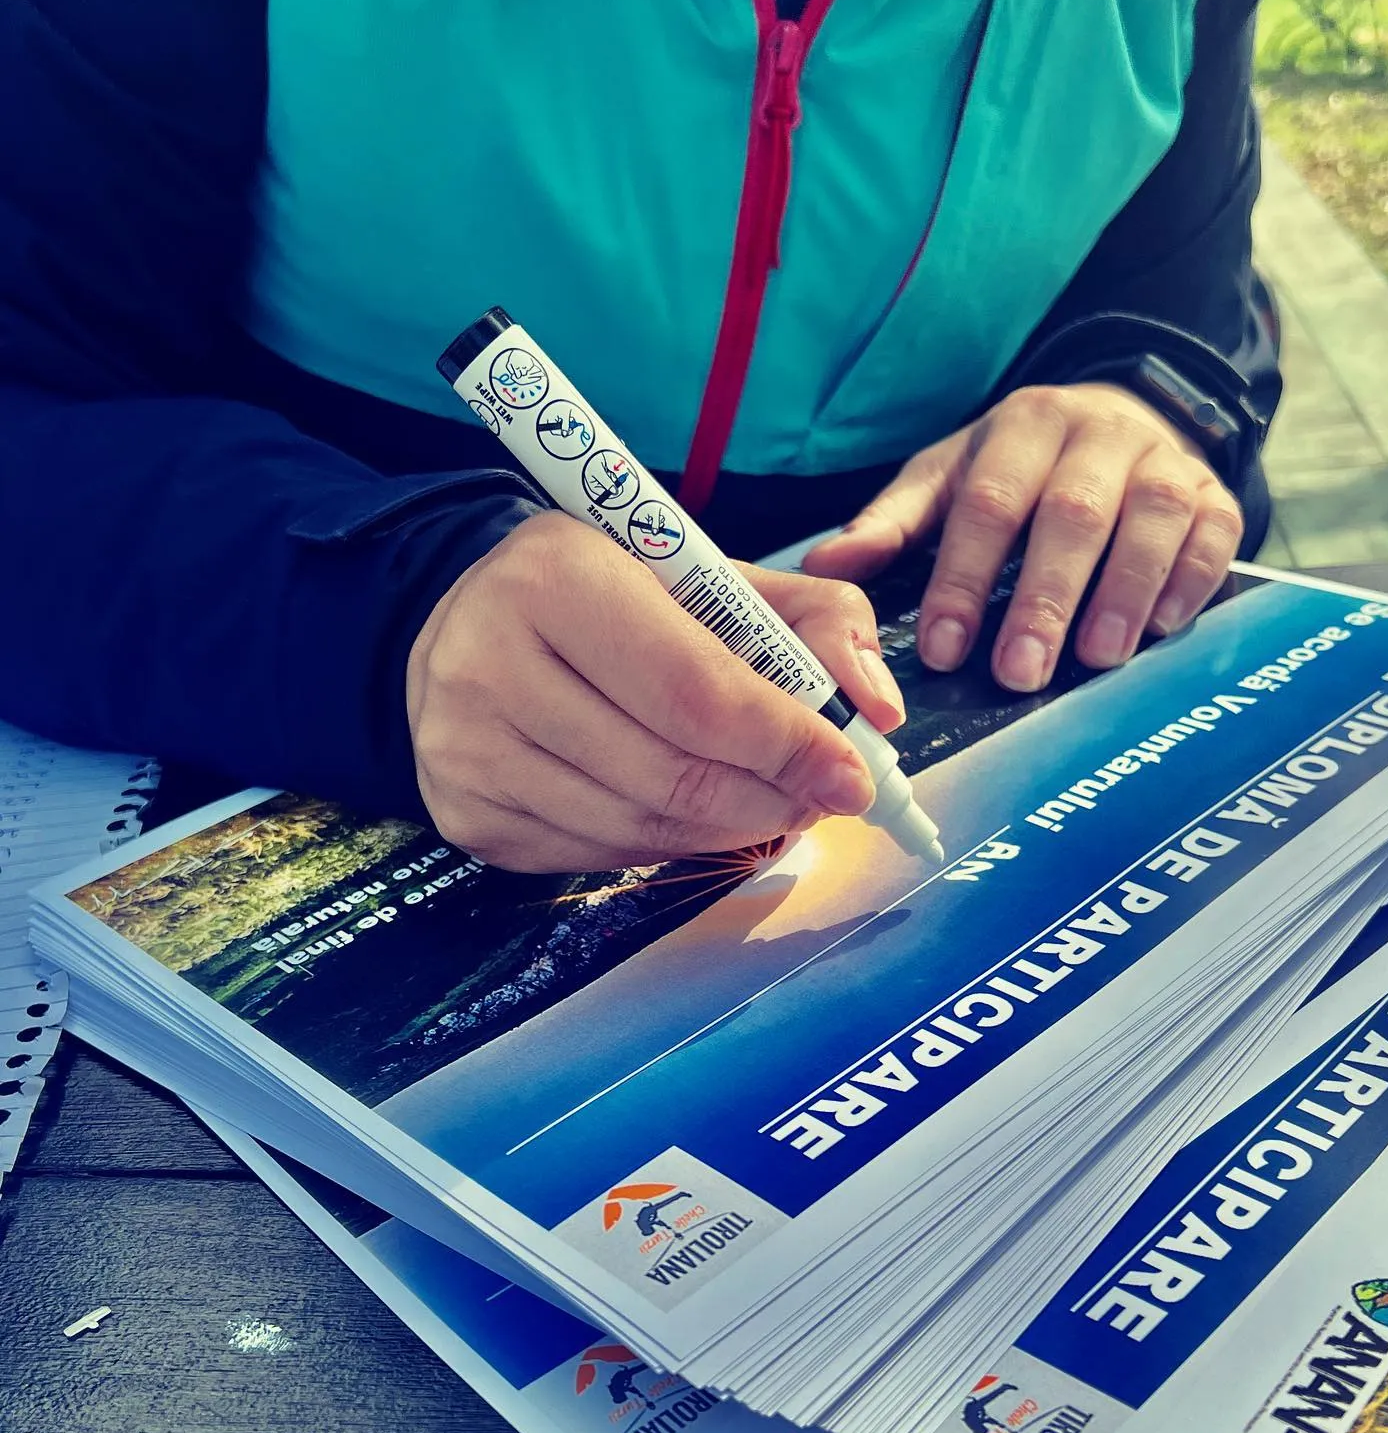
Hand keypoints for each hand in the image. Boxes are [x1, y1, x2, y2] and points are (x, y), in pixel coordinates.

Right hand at [406, 511, 904, 871]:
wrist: (473, 618)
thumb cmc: (613, 595)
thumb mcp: (712, 575)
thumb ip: (815, 622)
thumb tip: (880, 710)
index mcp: (555, 576)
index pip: (696, 692)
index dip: (788, 745)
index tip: (852, 775)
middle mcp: (487, 662)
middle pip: (672, 775)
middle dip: (769, 799)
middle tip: (815, 799)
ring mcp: (464, 749)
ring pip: (639, 828)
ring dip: (726, 830)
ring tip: (764, 804)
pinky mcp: (463, 815)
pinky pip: (597, 857)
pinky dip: (664, 846)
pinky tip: (685, 812)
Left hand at [804, 382, 1244, 690]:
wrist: (1118, 420)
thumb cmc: (1017, 468)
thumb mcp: (950, 478)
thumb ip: (893, 524)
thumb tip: (824, 568)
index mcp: (1021, 428)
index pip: (988, 505)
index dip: (964, 580)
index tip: (945, 650)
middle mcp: (1096, 434)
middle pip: (1072, 514)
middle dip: (1045, 597)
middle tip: (1020, 672)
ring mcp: (1163, 461)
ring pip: (1152, 518)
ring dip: (1124, 592)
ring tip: (1097, 659)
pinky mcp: (1214, 493)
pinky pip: (1213, 532)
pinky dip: (1189, 581)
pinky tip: (1162, 628)